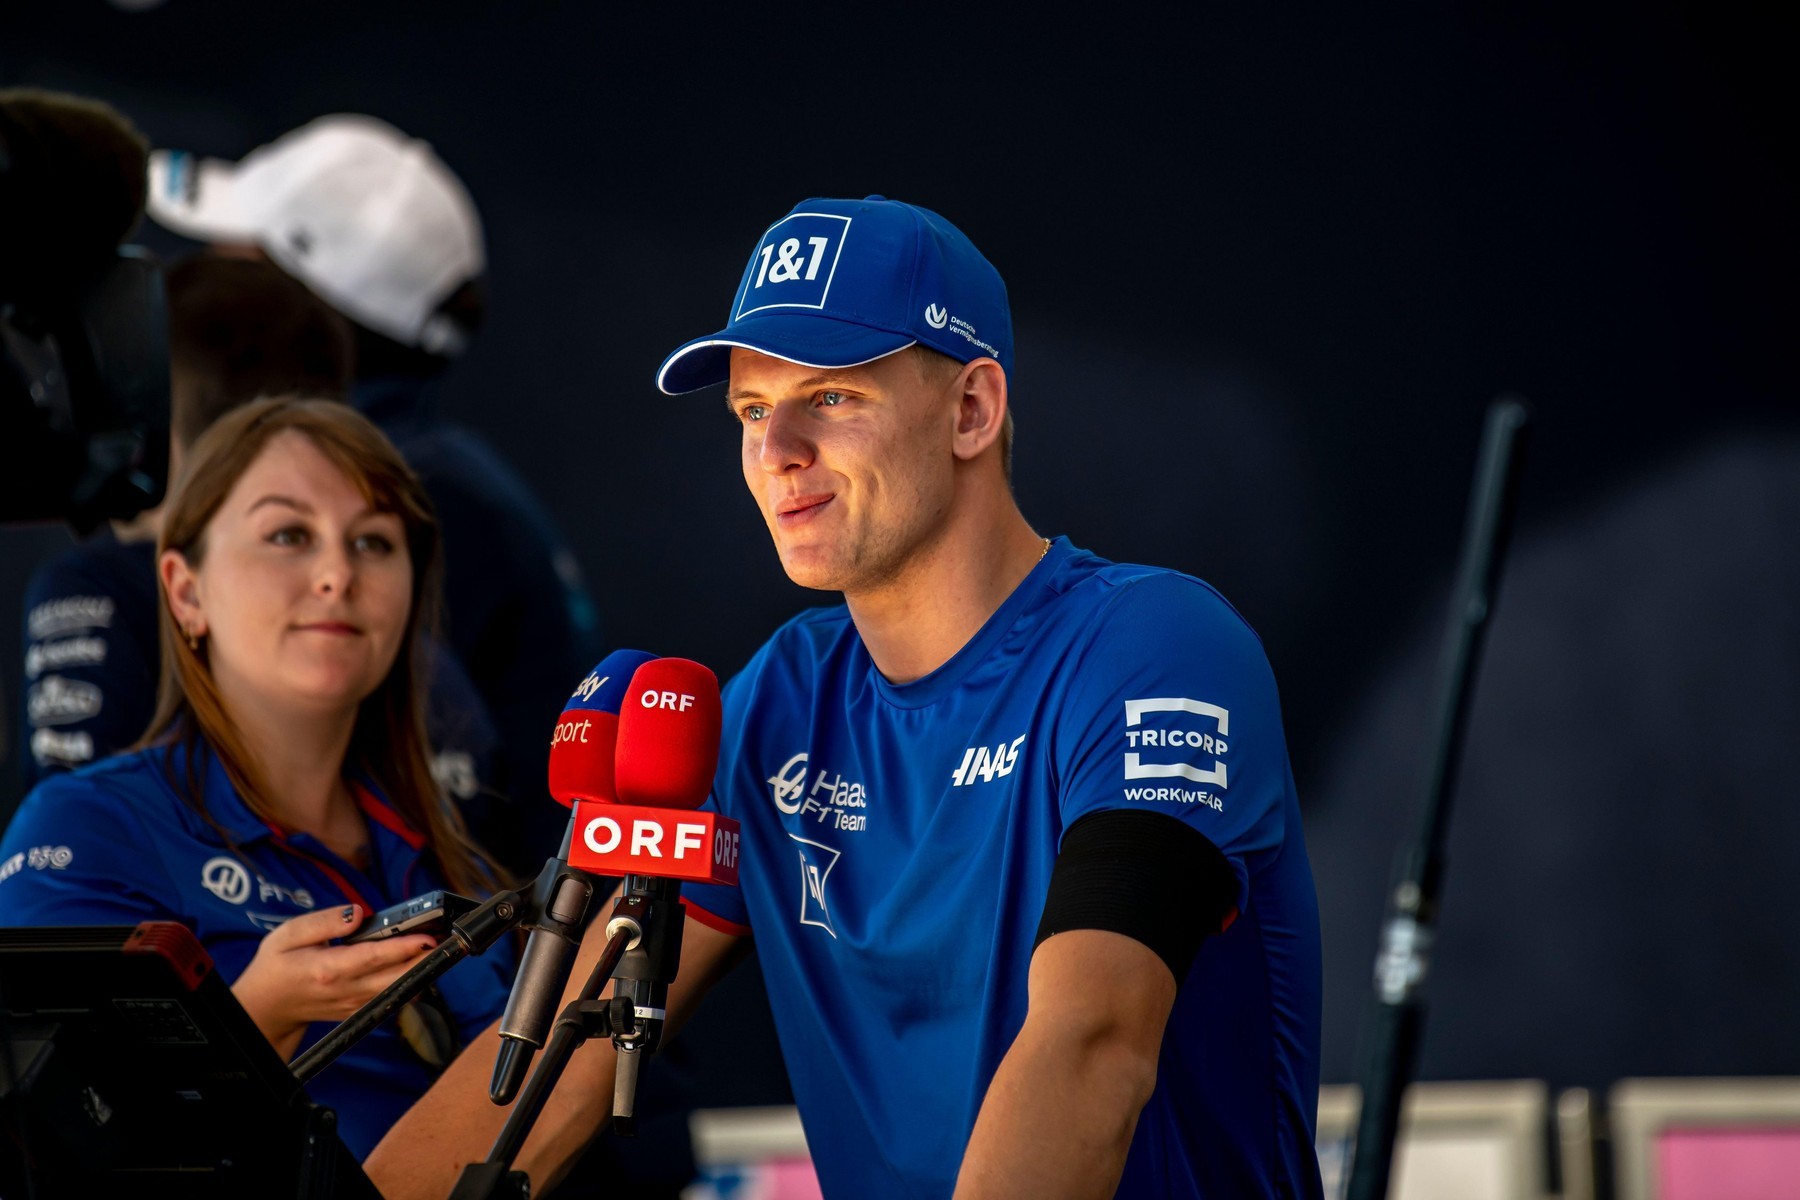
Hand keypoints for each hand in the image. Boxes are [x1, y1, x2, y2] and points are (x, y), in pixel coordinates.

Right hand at [232, 904, 436, 1059]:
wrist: (267, 1007)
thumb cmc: (276, 966)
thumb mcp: (288, 934)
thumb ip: (325, 921)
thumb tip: (358, 912)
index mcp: (328, 969)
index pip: (374, 957)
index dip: (403, 947)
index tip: (427, 936)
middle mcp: (346, 990)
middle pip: (397, 977)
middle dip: (425, 958)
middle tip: (446, 937)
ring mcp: (356, 1004)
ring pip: (399, 989)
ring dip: (422, 969)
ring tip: (439, 943)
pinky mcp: (361, 1010)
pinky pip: (393, 996)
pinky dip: (410, 980)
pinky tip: (420, 961)